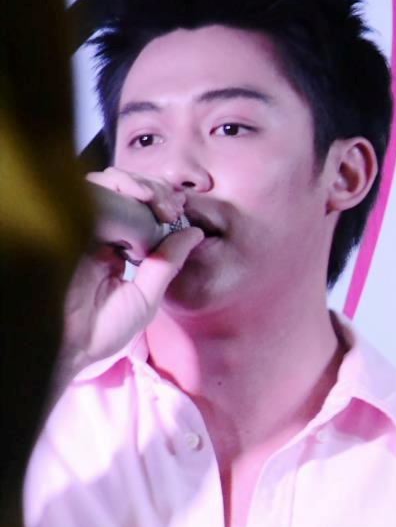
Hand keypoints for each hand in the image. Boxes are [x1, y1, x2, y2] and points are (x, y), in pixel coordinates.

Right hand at [52, 169, 203, 396]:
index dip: (162, 205)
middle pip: (128, 193)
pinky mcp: (69, 220)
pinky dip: (117, 186)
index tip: (180, 210)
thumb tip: (195, 233)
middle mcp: (100, 233)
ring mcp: (84, 226)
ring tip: (157, 201)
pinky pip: (92, 190)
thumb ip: (168, 264)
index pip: (141, 213)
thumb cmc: (105, 328)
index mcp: (117, 249)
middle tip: (172, 206)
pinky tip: (139, 197)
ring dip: (139, 185)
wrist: (71, 343)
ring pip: (110, 184)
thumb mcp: (147, 297)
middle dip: (155, 191)